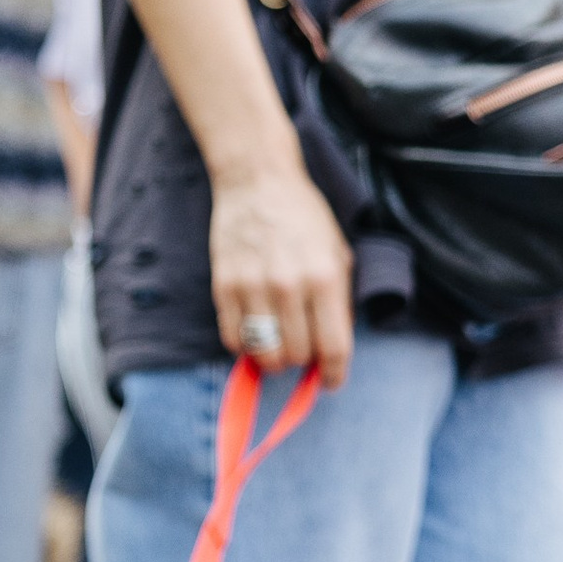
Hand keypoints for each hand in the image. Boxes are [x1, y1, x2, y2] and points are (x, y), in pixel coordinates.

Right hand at [209, 159, 351, 384]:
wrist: (257, 179)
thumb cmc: (303, 217)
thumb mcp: (338, 252)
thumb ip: (338, 302)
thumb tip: (330, 351)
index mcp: (326, 276)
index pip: (333, 347)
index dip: (333, 374)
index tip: (330, 381)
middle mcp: (290, 285)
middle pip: (296, 355)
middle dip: (303, 360)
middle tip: (303, 347)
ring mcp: (253, 286)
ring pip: (264, 354)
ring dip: (273, 357)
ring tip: (278, 341)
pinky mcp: (224, 286)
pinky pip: (232, 339)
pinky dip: (245, 345)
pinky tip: (255, 330)